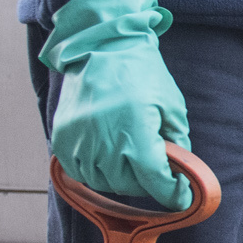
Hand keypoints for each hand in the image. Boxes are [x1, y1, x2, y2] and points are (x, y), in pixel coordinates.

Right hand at [42, 0, 192, 208]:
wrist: (100, 45)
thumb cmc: (140, 71)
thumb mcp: (171, 104)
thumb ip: (178, 140)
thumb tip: (180, 170)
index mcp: (134, 130)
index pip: (155, 180)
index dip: (172, 194)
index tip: (181, 196)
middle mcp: (103, 139)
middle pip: (129, 186)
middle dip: (148, 183)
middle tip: (157, 170)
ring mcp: (78, 140)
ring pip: (103, 182)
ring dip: (122, 179)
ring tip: (132, 160)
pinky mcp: (61, 137)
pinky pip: (79, 172)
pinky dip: (96, 172)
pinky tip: (108, 157)